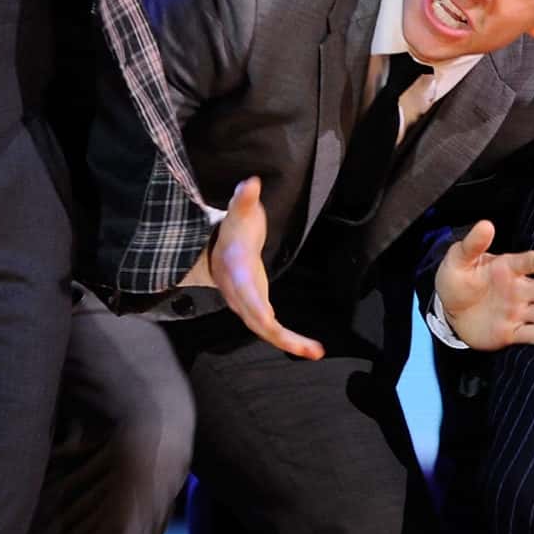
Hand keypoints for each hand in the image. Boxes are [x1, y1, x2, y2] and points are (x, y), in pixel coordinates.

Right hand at [202, 177, 323, 359]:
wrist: (218, 248)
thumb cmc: (234, 230)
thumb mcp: (238, 214)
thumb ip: (244, 200)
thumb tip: (251, 182)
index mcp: (237, 273)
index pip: (246, 295)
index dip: (258, 310)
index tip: (272, 323)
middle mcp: (239, 295)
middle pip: (258, 322)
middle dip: (283, 337)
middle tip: (311, 350)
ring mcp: (248, 305)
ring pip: (266, 331)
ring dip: (290, 343)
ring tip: (316, 352)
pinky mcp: (257, 310)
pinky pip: (271, 329)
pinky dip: (288, 339)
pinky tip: (309, 347)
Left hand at [434, 220, 533, 349]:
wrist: (448, 310)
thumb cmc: (456, 279)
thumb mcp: (458, 260)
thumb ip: (472, 245)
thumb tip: (486, 224)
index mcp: (506, 269)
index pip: (524, 263)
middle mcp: (516, 289)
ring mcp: (515, 311)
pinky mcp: (511, 332)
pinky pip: (532, 333)